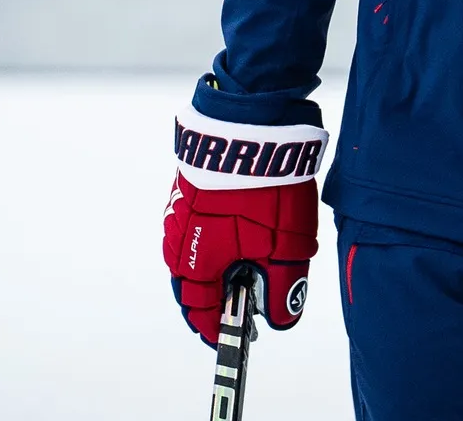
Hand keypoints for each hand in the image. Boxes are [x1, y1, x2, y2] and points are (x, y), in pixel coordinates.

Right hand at [161, 107, 327, 342]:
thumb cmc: (265, 189)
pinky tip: (249, 228)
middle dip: (224, 296)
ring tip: (259, 261)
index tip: (239, 339)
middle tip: (252, 301)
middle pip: (197, 284)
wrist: (250, 122)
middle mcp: (177, 240)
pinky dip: (223, 236)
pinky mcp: (191, 187)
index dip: (220, 330)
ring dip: (225, 263)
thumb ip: (283, 289)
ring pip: (199, 252)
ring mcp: (181, 210)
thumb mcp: (285, 248)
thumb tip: (280, 318)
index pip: (201, 312)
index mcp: (194, 263)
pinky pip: (202, 225)